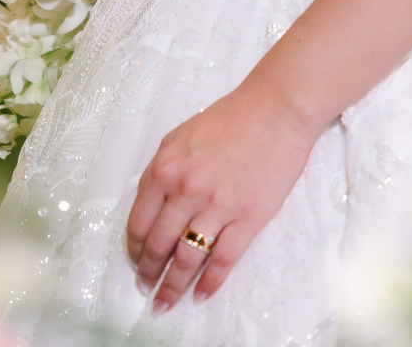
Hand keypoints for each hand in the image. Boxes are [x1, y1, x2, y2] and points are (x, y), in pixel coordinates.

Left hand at [126, 81, 316, 312]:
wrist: (276, 110)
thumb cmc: (231, 118)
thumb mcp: (181, 136)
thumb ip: (162, 170)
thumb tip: (150, 207)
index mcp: (166, 168)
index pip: (139, 222)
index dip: (135, 249)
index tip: (136, 261)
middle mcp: (186, 189)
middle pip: (158, 246)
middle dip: (149, 273)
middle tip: (147, 288)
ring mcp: (217, 206)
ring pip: (186, 260)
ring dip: (173, 287)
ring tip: (167, 301)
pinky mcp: (247, 218)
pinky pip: (221, 261)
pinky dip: (209, 283)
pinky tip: (201, 294)